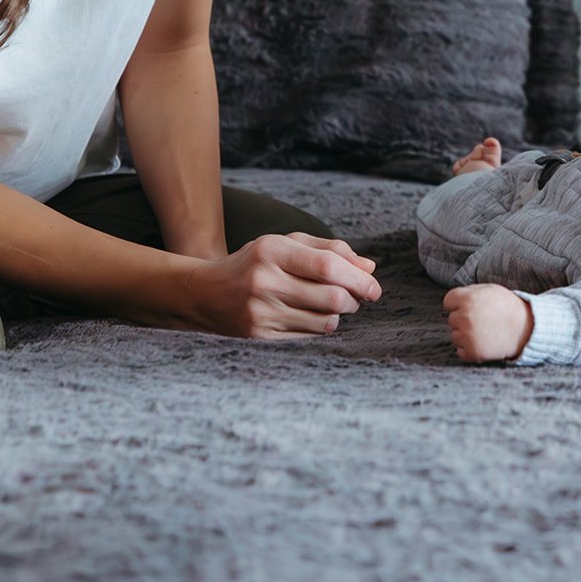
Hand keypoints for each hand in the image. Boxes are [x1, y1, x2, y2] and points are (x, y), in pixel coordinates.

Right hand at [181, 232, 381, 338]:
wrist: (204, 294)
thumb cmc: (255, 263)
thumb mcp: (286, 245)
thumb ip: (329, 250)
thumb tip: (369, 268)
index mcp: (271, 251)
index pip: (327, 265)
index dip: (358, 278)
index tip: (375, 287)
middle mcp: (264, 281)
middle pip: (331, 297)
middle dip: (355, 299)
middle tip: (358, 297)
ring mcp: (261, 312)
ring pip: (324, 320)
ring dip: (341, 314)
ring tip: (336, 305)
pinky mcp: (260, 336)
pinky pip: (309, 336)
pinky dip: (322, 326)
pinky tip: (315, 316)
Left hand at [443, 284, 533, 361]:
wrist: (525, 328)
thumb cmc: (507, 307)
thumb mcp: (489, 289)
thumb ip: (469, 291)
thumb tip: (452, 299)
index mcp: (467, 298)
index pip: (448, 302)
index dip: (458, 304)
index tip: (469, 307)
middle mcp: (465, 316)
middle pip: (452, 319)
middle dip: (463, 319)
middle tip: (482, 320)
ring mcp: (468, 335)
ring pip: (455, 335)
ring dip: (465, 335)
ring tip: (484, 331)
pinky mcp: (473, 352)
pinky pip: (460, 351)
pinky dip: (469, 349)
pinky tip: (483, 342)